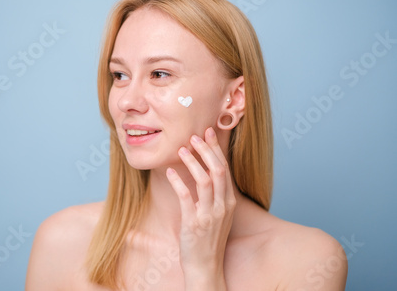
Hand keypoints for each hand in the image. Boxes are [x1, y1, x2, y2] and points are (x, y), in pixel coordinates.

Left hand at [166, 126, 234, 289]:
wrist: (206, 266)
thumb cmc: (209, 238)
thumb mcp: (218, 215)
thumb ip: (215, 195)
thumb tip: (204, 171)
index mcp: (229, 202)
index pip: (225, 169)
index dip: (216, 149)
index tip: (209, 133)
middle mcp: (222, 206)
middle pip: (218, 170)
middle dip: (207, 150)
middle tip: (194, 136)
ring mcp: (209, 215)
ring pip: (204, 180)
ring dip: (192, 162)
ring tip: (181, 150)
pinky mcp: (194, 223)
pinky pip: (186, 196)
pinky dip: (178, 181)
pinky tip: (170, 172)